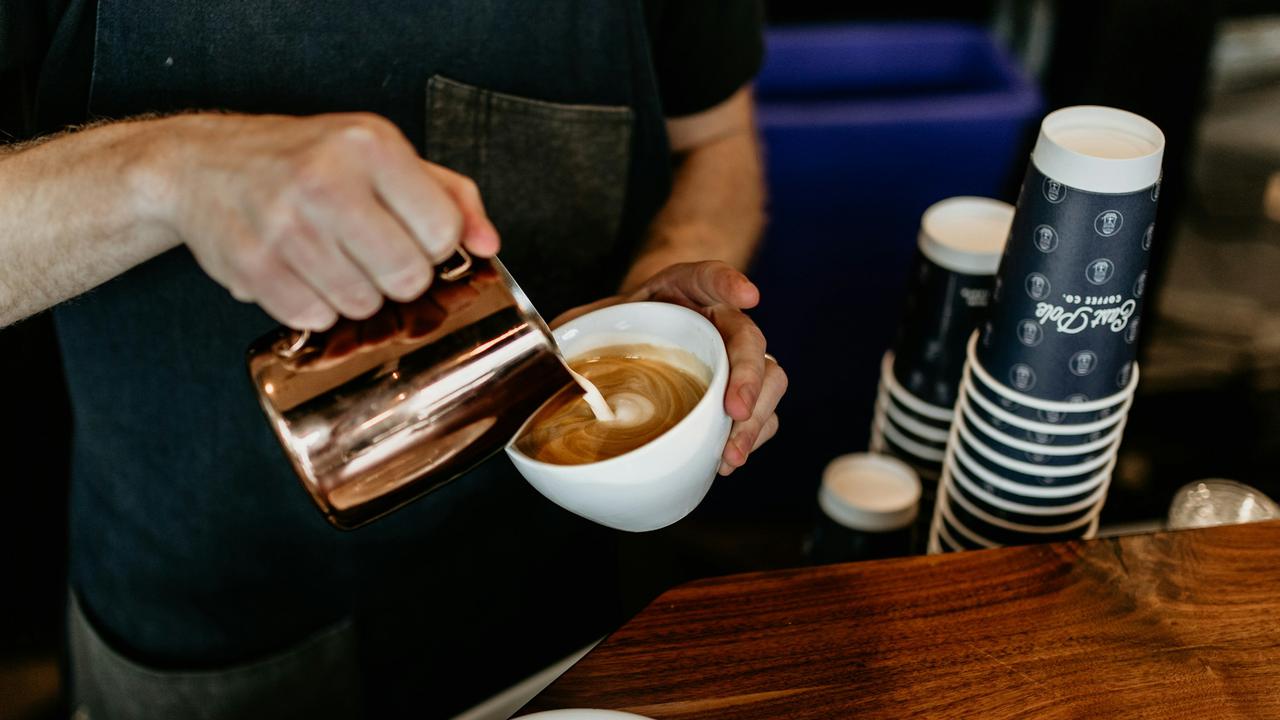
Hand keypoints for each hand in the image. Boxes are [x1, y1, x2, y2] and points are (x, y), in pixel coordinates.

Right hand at [147, 112, 499, 329]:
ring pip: (363, 304)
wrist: (201, 166)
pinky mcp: (254, 266)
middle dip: (400, 278)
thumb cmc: (304, 160)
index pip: (443, 231)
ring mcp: (286, 226)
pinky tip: (302, 273)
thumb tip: (489, 244)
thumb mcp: (380, 154)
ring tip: (334, 260)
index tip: (413, 237)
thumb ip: (448, 195)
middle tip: (374, 256)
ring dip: (357, 295)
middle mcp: (327, 181)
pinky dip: (316, 307)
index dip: (435, 247)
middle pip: (408, 276)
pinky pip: (316, 318)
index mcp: (370, 146)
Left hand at [554, 261, 786, 475]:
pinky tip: (726, 462)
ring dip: (756, 419)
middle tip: (735, 411)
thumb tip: (546, 363)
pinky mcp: (742, 390)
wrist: (639, 336)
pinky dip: (750, 439)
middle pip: (750, 339)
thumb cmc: (619, 325)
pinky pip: (763, 413)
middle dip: (749, 376)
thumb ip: (573, 333)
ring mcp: (736, 356)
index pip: (710, 276)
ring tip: (731, 455)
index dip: (729, 283)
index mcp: (684, 290)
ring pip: (770, 379)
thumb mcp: (592, 320)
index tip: (747, 296)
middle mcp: (720, 319)